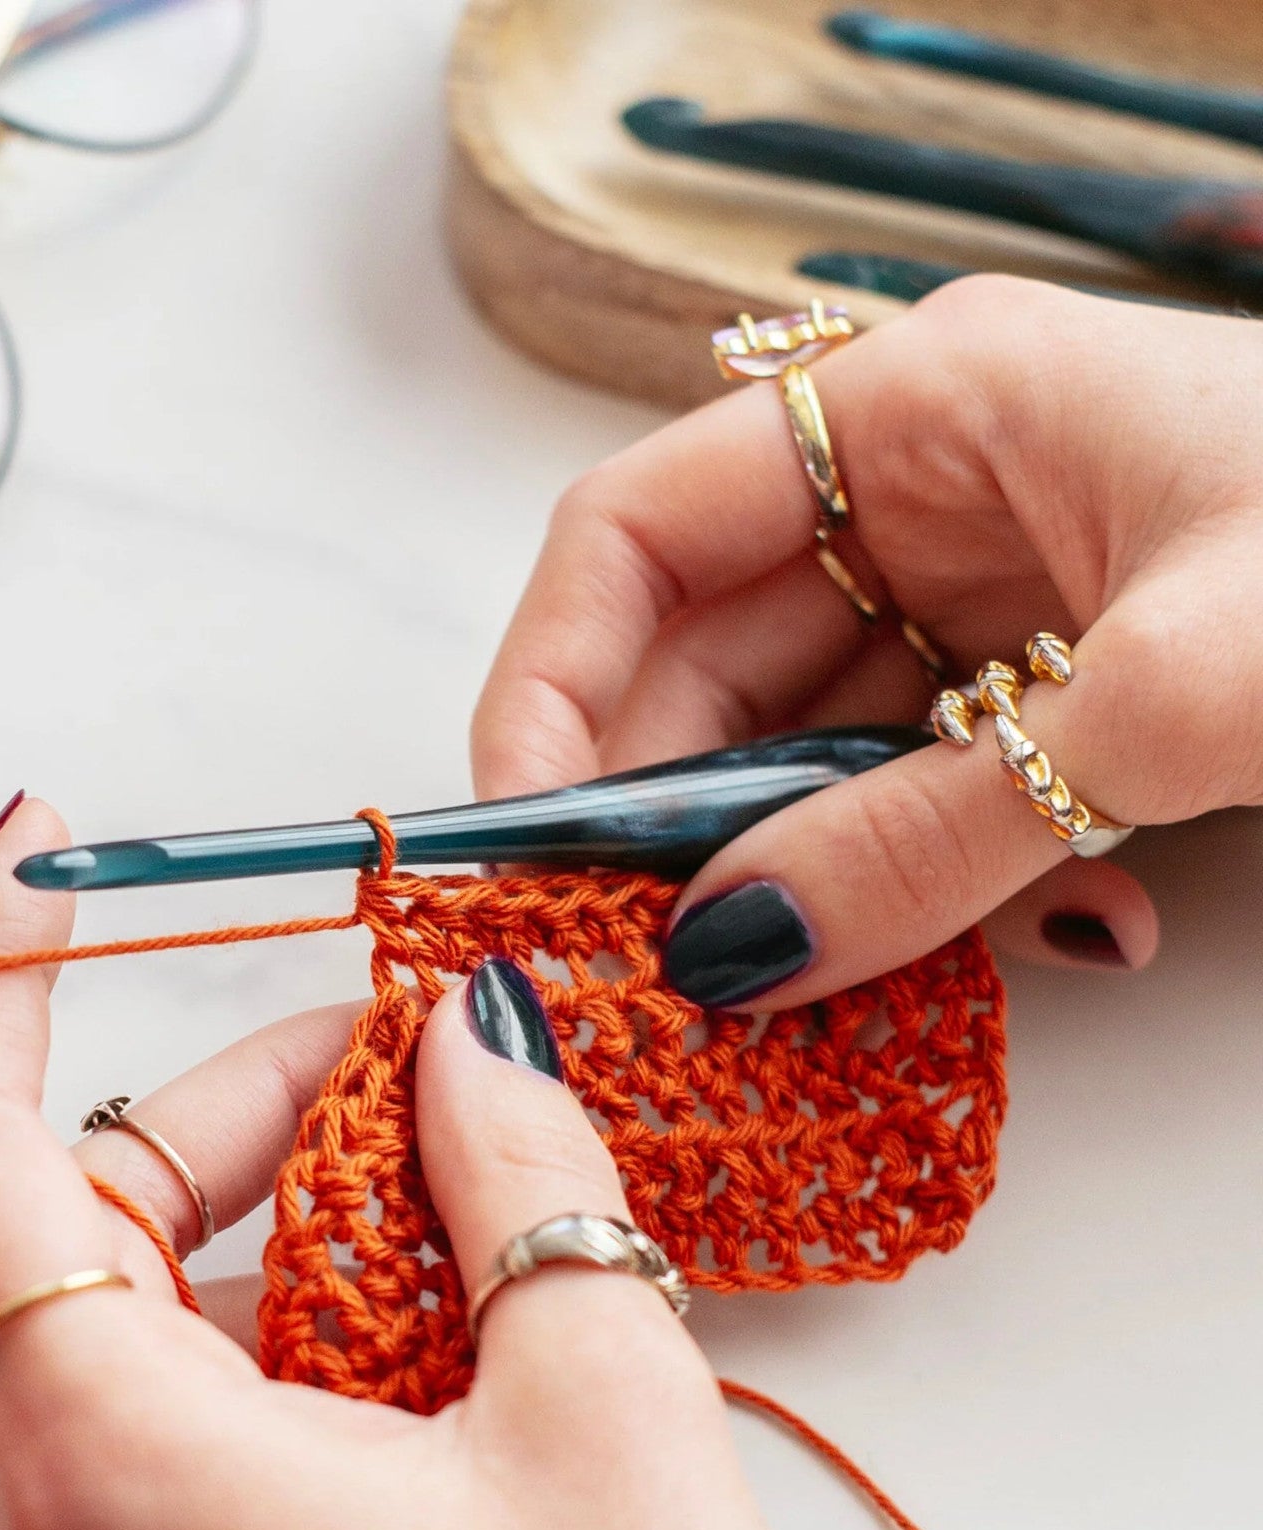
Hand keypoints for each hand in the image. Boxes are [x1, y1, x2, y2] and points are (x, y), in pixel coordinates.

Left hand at [0, 799, 791, 1529]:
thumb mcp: (606, 1421)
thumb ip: (527, 1184)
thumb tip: (475, 1032)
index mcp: (126, 1468)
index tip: (44, 851)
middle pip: (92, 1206)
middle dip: (252, 1093)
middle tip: (415, 1046)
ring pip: (141, 1300)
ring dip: (285, 1199)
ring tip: (454, 1171)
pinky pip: (178, 1395)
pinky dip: (289, 1307)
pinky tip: (426, 1302)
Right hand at [473, 277, 1262, 1007]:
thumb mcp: (1159, 707)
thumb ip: (924, 838)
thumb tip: (725, 956)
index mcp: (917, 404)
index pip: (636, 526)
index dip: (550, 675)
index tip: (523, 827)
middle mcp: (919, 484)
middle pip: (705, 647)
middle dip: (668, 801)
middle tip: (645, 949)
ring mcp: (974, 582)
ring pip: (800, 730)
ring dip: (792, 856)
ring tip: (799, 973)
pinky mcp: (1032, 671)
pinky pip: (905, 776)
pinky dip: (911, 870)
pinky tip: (984, 938)